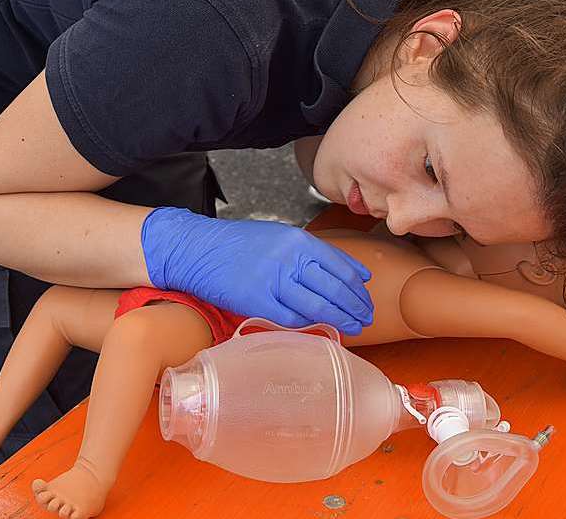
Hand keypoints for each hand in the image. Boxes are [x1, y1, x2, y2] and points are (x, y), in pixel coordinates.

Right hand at [141, 207, 373, 333]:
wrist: (198, 249)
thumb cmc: (238, 243)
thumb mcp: (280, 236)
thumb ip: (310, 252)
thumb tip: (346, 271)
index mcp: (298, 240)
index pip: (340, 266)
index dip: (357, 286)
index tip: (366, 297)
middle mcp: (289, 258)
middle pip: (334, 288)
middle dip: (355, 306)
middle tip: (366, 317)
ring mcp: (273, 280)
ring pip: (318, 306)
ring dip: (340, 319)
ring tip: (354, 327)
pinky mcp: (257, 301)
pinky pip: (292, 318)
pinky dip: (310, 325)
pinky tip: (321, 329)